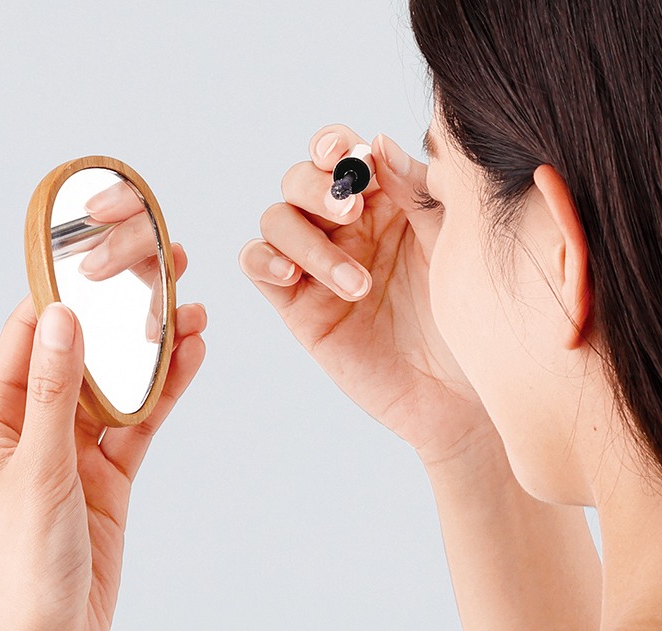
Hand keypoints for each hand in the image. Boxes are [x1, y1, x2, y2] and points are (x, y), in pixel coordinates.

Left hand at [0, 245, 205, 630]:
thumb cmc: (24, 564)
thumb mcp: (38, 469)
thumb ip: (54, 393)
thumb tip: (62, 319)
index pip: (28, 337)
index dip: (65, 294)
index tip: (101, 256)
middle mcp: (34, 428)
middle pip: (82, 356)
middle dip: (120, 316)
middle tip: (160, 273)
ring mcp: (75, 452)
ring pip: (118, 387)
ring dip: (152, 353)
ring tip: (190, 312)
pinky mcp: (109, 476)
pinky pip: (139, 425)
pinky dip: (164, 395)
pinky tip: (189, 360)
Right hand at [239, 124, 496, 464]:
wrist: (459, 395)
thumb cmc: (468, 317)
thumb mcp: (453, 243)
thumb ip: (418, 191)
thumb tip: (376, 141)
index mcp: (384, 202)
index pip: (340, 155)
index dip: (334, 146)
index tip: (349, 156)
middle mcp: (344, 229)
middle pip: (298, 180)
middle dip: (316, 189)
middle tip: (352, 213)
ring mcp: (317, 266)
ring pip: (276, 220)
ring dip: (307, 241)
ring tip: (359, 285)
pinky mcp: (297, 307)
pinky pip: (256, 265)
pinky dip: (264, 260)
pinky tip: (292, 276)